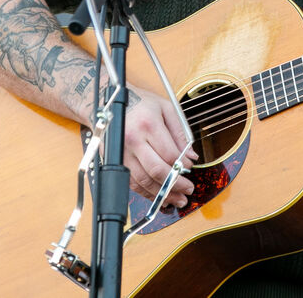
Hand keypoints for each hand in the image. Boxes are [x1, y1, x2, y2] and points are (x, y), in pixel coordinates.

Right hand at [122, 85, 197, 206]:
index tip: (190, 168)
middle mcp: (133, 140)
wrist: (111, 103)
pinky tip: (159, 196)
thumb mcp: (166, 108)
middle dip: (175, 184)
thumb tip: (191, 156)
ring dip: (162, 194)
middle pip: (157, 170)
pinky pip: (132, 183)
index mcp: (148, 125)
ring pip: (144, 181)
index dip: (183, 165)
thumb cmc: (141, 103)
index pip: (170, 154)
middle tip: (188, 189)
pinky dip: (146, 193)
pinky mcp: (116, 161)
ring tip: (176, 198)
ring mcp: (122, 153)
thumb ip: (180, 132)